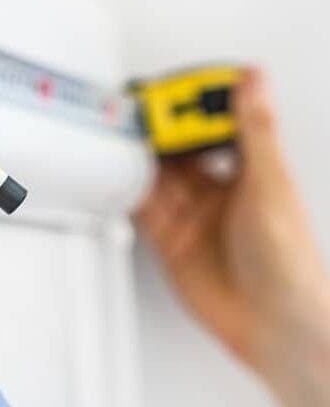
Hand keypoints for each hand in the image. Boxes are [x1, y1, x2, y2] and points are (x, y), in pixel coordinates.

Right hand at [135, 68, 329, 406]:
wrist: (271, 325)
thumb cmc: (288, 263)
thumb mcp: (269, 186)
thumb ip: (254, 132)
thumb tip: (254, 80)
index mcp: (249, 171)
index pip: (217, 125)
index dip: (196, 103)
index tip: (177, 86)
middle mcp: (218, 191)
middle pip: (180, 149)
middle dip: (159, 129)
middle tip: (139, 108)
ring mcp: (191, 214)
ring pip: (157, 174)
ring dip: (140, 155)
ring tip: (121, 133)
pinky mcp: (169, 238)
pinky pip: (141, 206)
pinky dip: (127, 189)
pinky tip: (118, 172)